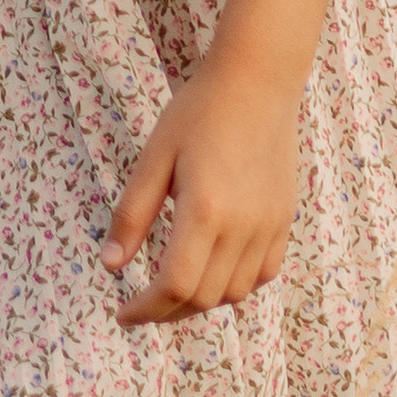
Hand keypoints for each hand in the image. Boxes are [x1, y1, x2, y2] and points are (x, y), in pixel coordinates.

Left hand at [103, 0, 337, 325]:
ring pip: (235, 293)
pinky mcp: (285, 220)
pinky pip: (263, 274)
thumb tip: (111, 266)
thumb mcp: (152, 159)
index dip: (146, 309)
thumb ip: (131, 215)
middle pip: (204, 298)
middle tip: (141, 307)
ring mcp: (270, 226)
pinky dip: (235, 285)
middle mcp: (243, 226)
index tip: (124, 313)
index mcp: (205, 210)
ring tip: (173, 289)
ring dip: (200, 301)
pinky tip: (213, 271)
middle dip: (167, 312)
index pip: (175, 285)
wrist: (257, 83)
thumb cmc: (198, 113)